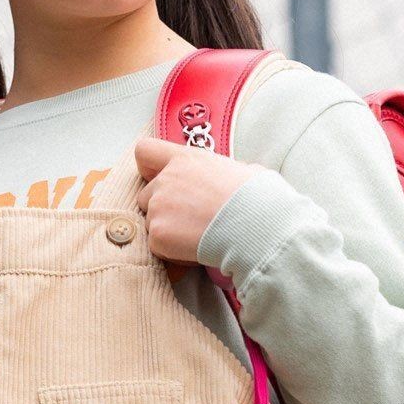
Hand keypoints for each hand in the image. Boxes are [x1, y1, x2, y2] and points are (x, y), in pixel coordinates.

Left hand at [132, 135, 263, 271]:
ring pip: (151, 223)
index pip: (146, 151)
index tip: (159, 178)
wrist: (258, 226)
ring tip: (199, 236)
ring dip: (168, 231)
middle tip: (190, 220)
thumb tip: (242, 174)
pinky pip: (157, 246)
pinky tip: (197, 249)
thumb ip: (228, 171)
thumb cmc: (258, 198)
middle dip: (162, 208)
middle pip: (146, 195)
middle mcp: (166, 179)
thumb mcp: (246, 171)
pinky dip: (173, 252)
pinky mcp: (158, 235)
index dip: (149, 167)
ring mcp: (158, 207)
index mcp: (185, 159)